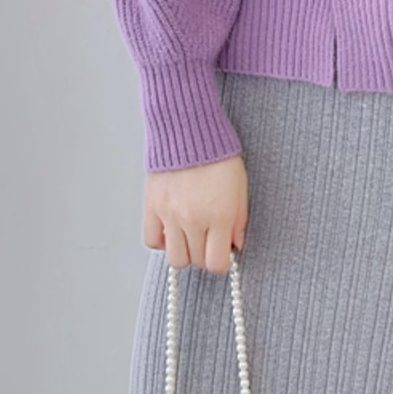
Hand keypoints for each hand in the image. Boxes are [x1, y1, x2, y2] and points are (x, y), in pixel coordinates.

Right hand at [143, 153, 248, 274]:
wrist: (189, 129)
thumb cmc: (218, 154)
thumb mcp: (241, 186)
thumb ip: (239, 219)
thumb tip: (235, 245)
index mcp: (219, 216)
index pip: (216, 263)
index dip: (221, 262)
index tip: (223, 253)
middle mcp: (193, 219)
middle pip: (197, 261)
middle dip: (205, 255)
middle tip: (209, 240)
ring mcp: (170, 215)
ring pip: (175, 258)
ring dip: (184, 252)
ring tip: (190, 236)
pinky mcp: (152, 206)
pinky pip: (152, 240)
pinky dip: (162, 241)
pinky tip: (172, 230)